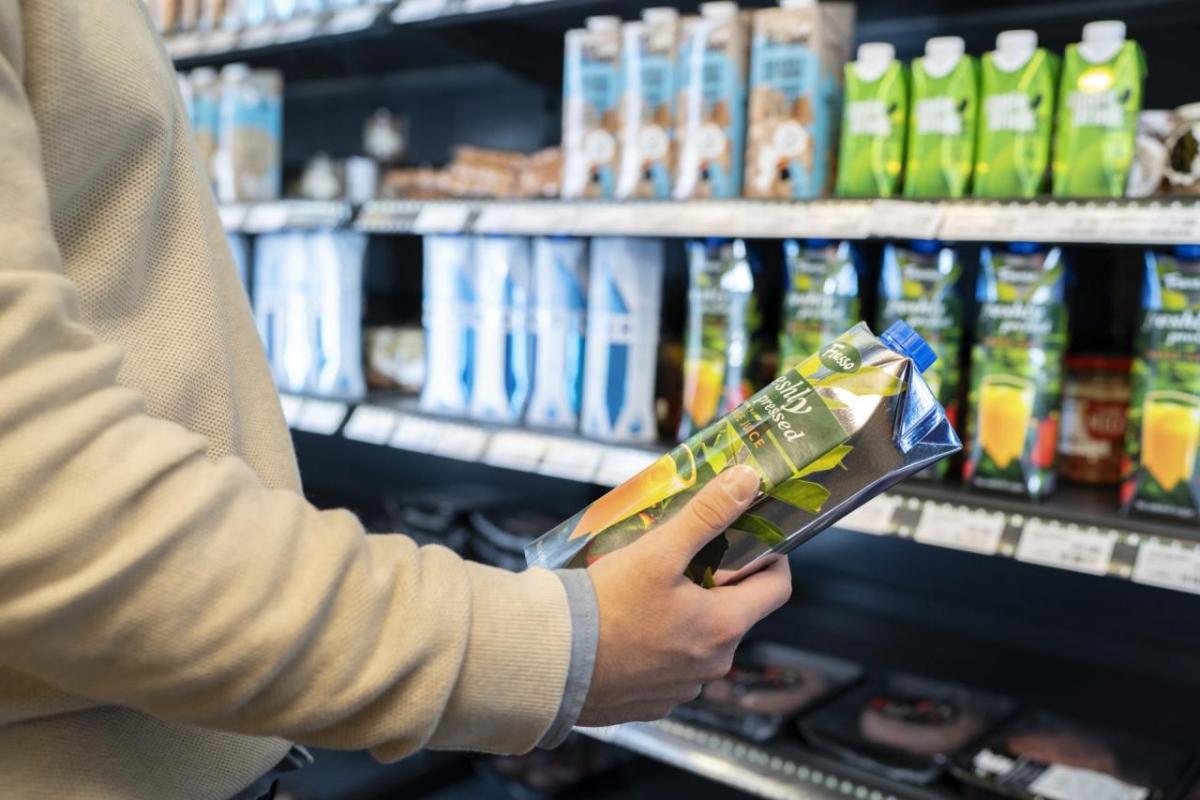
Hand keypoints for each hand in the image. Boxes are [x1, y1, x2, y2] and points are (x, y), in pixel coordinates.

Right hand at [577, 465, 792, 726]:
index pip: (778, 587)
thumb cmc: (604, 608)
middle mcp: (712, 665)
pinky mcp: (652, 703)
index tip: (749, 542)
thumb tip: (745, 481)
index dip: (770, 558)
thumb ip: (706, 515)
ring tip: (647, 594)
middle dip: (715, 584)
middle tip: (681, 559)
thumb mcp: (658, 551)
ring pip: (701, 641)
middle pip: (735, 612)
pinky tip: (628, 629)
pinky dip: (658, 647)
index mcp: (724, 627)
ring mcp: (683, 688)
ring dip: (686, 617)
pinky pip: (670, 668)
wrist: (551, 663)